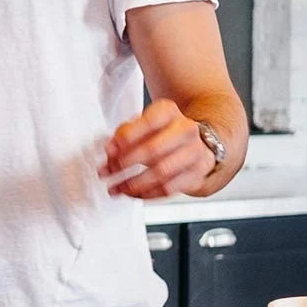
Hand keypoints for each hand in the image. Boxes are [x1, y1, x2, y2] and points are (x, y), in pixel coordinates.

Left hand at [101, 99, 216, 199]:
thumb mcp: (142, 124)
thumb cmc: (162, 133)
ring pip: (162, 172)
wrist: (193, 143)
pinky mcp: (197, 174)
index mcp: (169, 112)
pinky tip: (134, 194)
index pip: (149, 122)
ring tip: (117, 187)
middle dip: (126, 163)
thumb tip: (111, 149)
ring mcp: (194, 152)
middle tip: (109, 171)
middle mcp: (185, 130)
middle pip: (154, 149)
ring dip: (134, 184)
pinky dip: (148, 194)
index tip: (110, 150)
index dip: (127, 138)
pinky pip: (169, 189)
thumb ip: (124, 134)